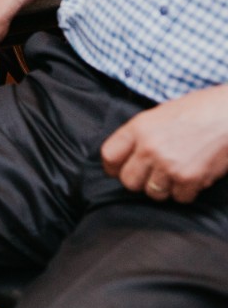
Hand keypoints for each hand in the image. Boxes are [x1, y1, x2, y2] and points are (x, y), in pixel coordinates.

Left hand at [101, 85, 227, 202]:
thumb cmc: (198, 110)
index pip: (109, 156)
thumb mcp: (159, 114)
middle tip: (151, 175)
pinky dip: (186, 191)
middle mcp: (149, 148)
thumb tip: (127, 155)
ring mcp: (169, 165)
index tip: (119, 170)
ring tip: (175, 174)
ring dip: (164, 188)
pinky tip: (193, 176)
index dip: (113, 167)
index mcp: (138, 128)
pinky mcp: (190, 179)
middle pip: (128, 181)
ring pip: (153, 193)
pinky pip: (180, 197)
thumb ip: (140, 135)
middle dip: (139, 181)